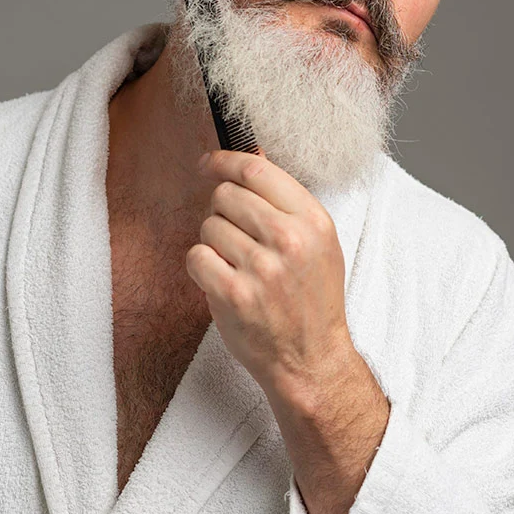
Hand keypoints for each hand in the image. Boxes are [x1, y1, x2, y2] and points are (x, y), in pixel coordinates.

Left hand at [186, 149, 353, 403]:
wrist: (312, 358)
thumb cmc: (312, 299)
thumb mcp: (317, 242)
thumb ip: (284, 200)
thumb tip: (251, 155)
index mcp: (313, 221)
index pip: (256, 170)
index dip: (224, 161)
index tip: (208, 163)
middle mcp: (289, 241)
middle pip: (226, 195)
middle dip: (221, 211)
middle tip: (235, 236)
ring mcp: (261, 269)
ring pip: (208, 226)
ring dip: (214, 243)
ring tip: (237, 265)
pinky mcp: (234, 295)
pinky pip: (196, 256)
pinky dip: (202, 267)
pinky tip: (222, 281)